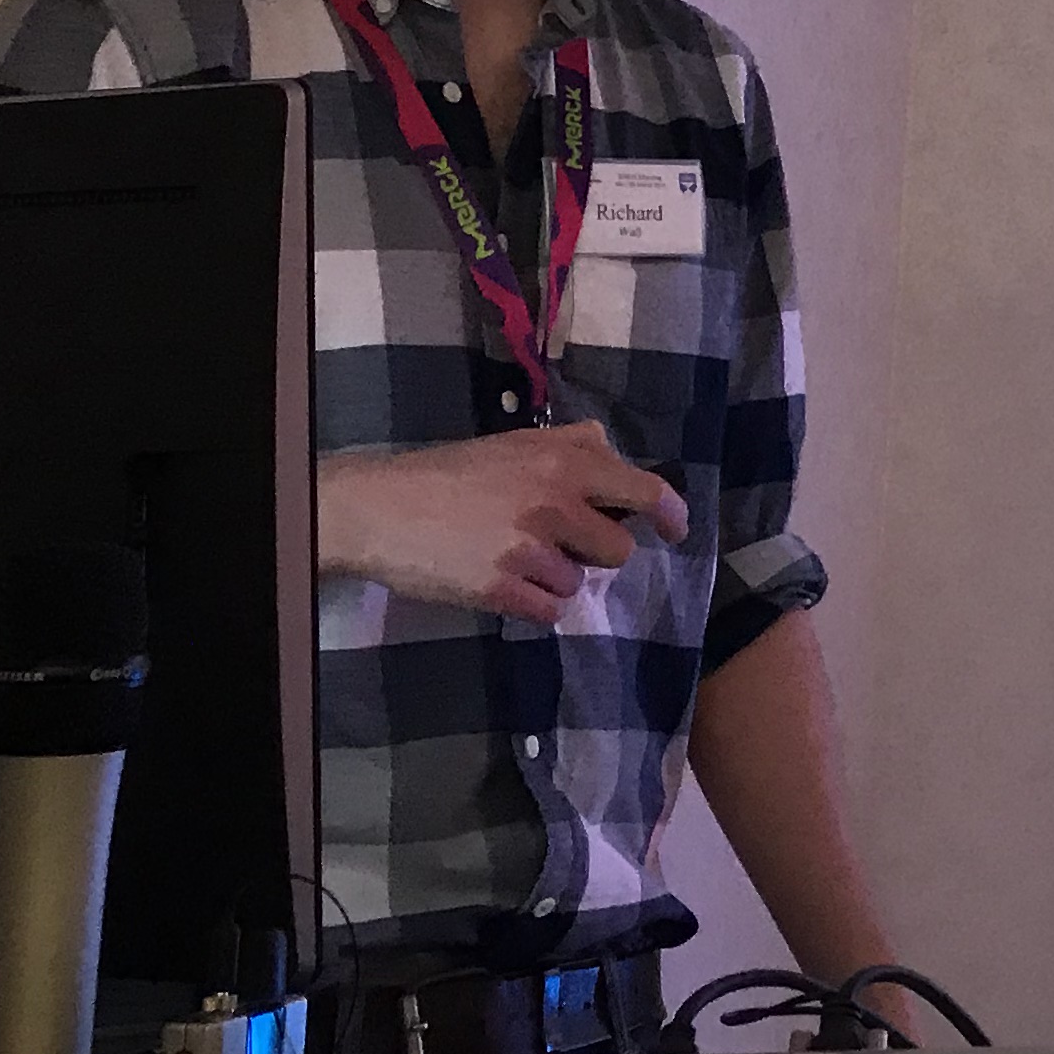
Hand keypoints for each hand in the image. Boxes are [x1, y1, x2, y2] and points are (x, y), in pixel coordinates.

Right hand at [317, 424, 689, 625]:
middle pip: (617, 549)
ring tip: (512, 557)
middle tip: (556, 541)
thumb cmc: (447, 474)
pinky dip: (534, 604)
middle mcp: (554, 504)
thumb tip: (610, 446)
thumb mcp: (513, 442)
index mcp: (562, 464)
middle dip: (594, 551)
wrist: (377, 509)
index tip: (676, 530)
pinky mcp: (501, 590)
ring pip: (579, 583)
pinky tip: (503, 583)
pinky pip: (550, 611)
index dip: (670, 513)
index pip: (643, 490)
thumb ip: (569, 444)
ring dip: (556, 578)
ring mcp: (528, 549)